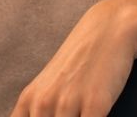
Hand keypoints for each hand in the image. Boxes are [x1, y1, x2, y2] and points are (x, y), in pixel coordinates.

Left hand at [10, 0, 136, 116]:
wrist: (107, 29)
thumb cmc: (80, 62)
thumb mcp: (49, 87)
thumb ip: (38, 111)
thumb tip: (36, 116)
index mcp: (29, 101)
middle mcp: (43, 103)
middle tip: (72, 115)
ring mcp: (68, 103)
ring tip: (82, 113)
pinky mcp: (95, 103)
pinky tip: (99, 116)